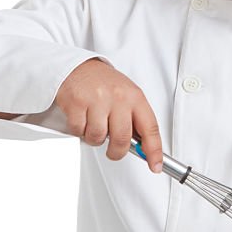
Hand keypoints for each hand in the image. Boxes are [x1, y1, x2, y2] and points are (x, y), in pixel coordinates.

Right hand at [55, 59, 163, 173]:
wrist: (78, 66)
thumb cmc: (104, 84)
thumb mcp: (127, 95)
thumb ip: (135, 119)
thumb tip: (143, 148)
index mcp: (135, 97)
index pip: (150, 128)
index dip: (154, 151)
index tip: (155, 166)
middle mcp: (118, 97)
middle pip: (122, 139)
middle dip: (117, 152)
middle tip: (113, 150)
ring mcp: (97, 100)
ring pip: (98, 138)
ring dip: (95, 138)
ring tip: (94, 124)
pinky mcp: (77, 103)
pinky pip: (79, 131)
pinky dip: (79, 130)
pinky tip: (82, 118)